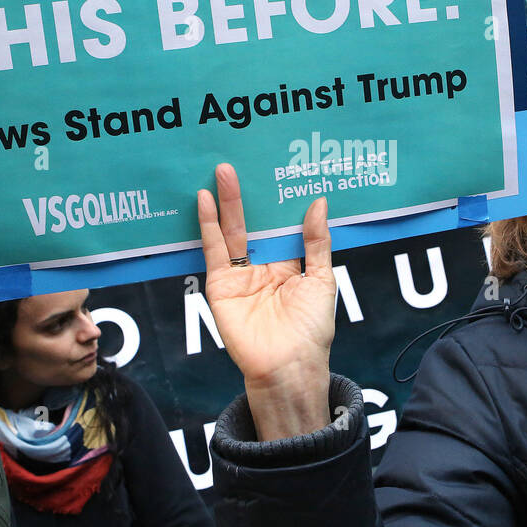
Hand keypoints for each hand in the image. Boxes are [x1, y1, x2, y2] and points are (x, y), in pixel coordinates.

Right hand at [197, 163, 335, 440]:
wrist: (288, 367)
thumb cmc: (310, 329)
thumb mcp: (321, 279)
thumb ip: (317, 242)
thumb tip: (319, 202)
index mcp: (288, 263)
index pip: (280, 224)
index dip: (278, 199)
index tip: (277, 168)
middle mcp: (262, 265)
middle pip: (253, 222)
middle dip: (249, 193)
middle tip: (244, 159)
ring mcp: (239, 274)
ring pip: (232, 231)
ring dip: (227, 202)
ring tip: (223, 170)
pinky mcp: (220, 285)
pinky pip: (213, 251)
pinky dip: (208, 225)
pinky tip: (206, 200)